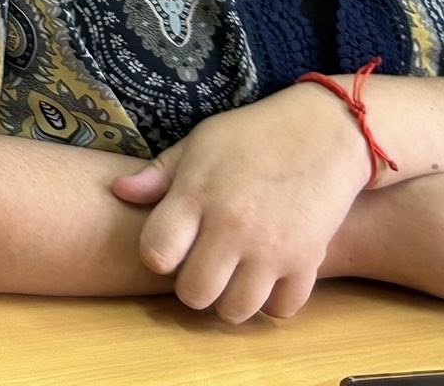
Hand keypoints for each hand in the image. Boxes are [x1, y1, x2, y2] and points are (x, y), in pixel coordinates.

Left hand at [111, 83, 371, 322]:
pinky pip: (280, 310)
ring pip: (236, 311)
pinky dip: (271, 302)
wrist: (324, 133)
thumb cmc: (252, 135)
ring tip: (231, 276)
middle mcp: (233, 226)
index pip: (157, 253)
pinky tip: (265, 279)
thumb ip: (159, 174)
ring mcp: (272, 248)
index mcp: (198, 194)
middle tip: (200, 267)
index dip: (156, 255)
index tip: (168, 246)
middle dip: (191, 286)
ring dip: (229, 300)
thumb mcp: (199, 143)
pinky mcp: (308, 261)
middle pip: (194, 294)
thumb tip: (119, 192)